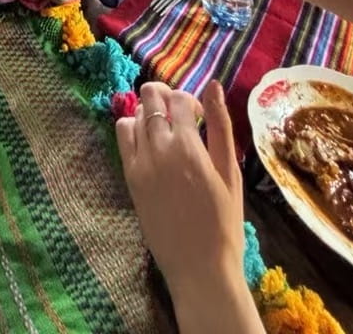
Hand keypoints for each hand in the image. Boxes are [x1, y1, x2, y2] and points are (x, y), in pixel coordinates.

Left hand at [117, 81, 247, 311]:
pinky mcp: (129, 178)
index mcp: (187, 145)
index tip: (199, 117)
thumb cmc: (223, 222)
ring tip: (165, 133)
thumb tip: (213, 84)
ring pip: (131, 115)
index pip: (177, 97)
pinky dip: (133, 132)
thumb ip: (220, 125)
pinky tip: (151, 148)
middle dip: (164, 99)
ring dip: (147, 114)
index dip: (189, 100)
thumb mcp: (229, 172)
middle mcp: (157, 148)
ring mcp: (139, 163)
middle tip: (180, 119)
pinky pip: (122, 138)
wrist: (199, 267)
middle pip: (148, 97)